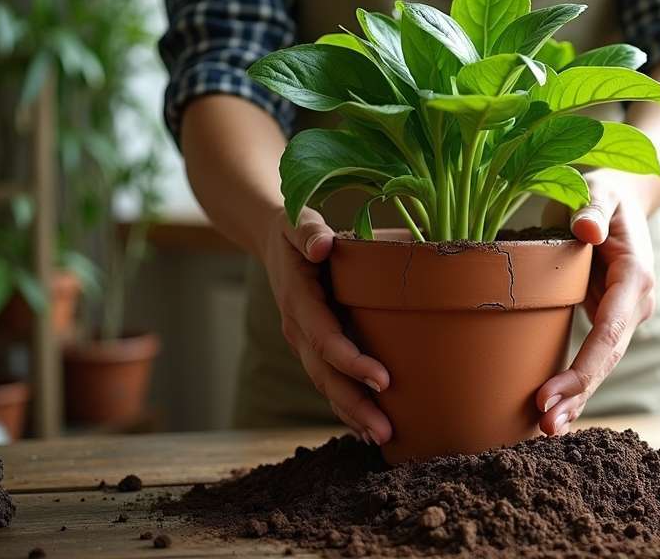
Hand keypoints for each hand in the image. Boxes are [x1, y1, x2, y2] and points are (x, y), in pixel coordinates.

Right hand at [262, 207, 391, 444]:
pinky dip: (346, 408)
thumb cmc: (296, 229)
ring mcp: (303, 343)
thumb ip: (308, 230)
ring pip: (326, 386)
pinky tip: (368, 429)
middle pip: (325, 375)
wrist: (273, 242)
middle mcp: (298, 329)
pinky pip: (329, 382)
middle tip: (386, 430)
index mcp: (299, 301)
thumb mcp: (297, 221)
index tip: (382, 380)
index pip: (325, 338)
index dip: (350, 361)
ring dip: (352, 414)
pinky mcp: (313, 349)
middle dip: (354, 405)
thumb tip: (323, 244)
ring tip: (382, 438)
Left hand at [535, 172, 656, 435]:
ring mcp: (622, 314)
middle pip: (608, 358)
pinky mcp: (607, 318)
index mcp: (635, 277)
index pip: (611, 332)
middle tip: (546, 426)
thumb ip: (592, 208)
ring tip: (546, 427)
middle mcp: (634, 304)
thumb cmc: (604, 190)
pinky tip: (552, 408)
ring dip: (576, 397)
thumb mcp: (597, 188)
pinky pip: (592, 355)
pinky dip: (574, 382)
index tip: (552, 395)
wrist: (620, 197)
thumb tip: (586, 231)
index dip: (584, 368)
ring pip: (601, 363)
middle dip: (580, 394)